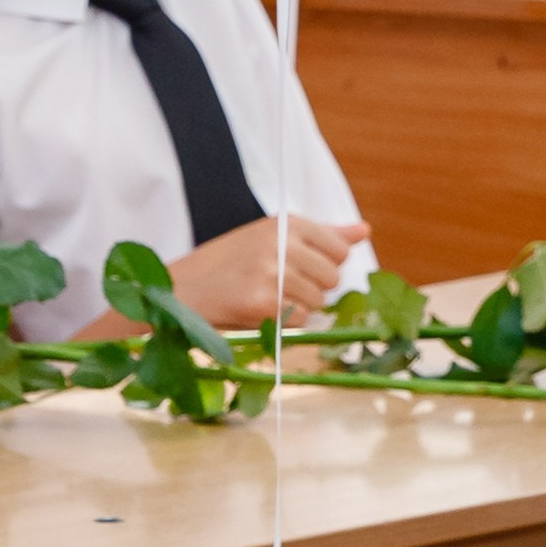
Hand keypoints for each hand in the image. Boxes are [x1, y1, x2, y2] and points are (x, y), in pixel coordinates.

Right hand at [170, 215, 369, 328]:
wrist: (181, 289)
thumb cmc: (226, 265)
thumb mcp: (270, 238)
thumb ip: (320, 236)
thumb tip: (364, 231)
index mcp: (284, 224)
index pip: (339, 248)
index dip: (324, 264)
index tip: (298, 267)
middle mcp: (281, 244)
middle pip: (332, 277)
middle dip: (313, 288)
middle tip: (277, 285)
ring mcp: (272, 274)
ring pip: (318, 301)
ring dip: (297, 307)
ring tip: (265, 297)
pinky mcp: (264, 303)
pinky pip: (299, 320)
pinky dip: (283, 323)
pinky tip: (258, 311)